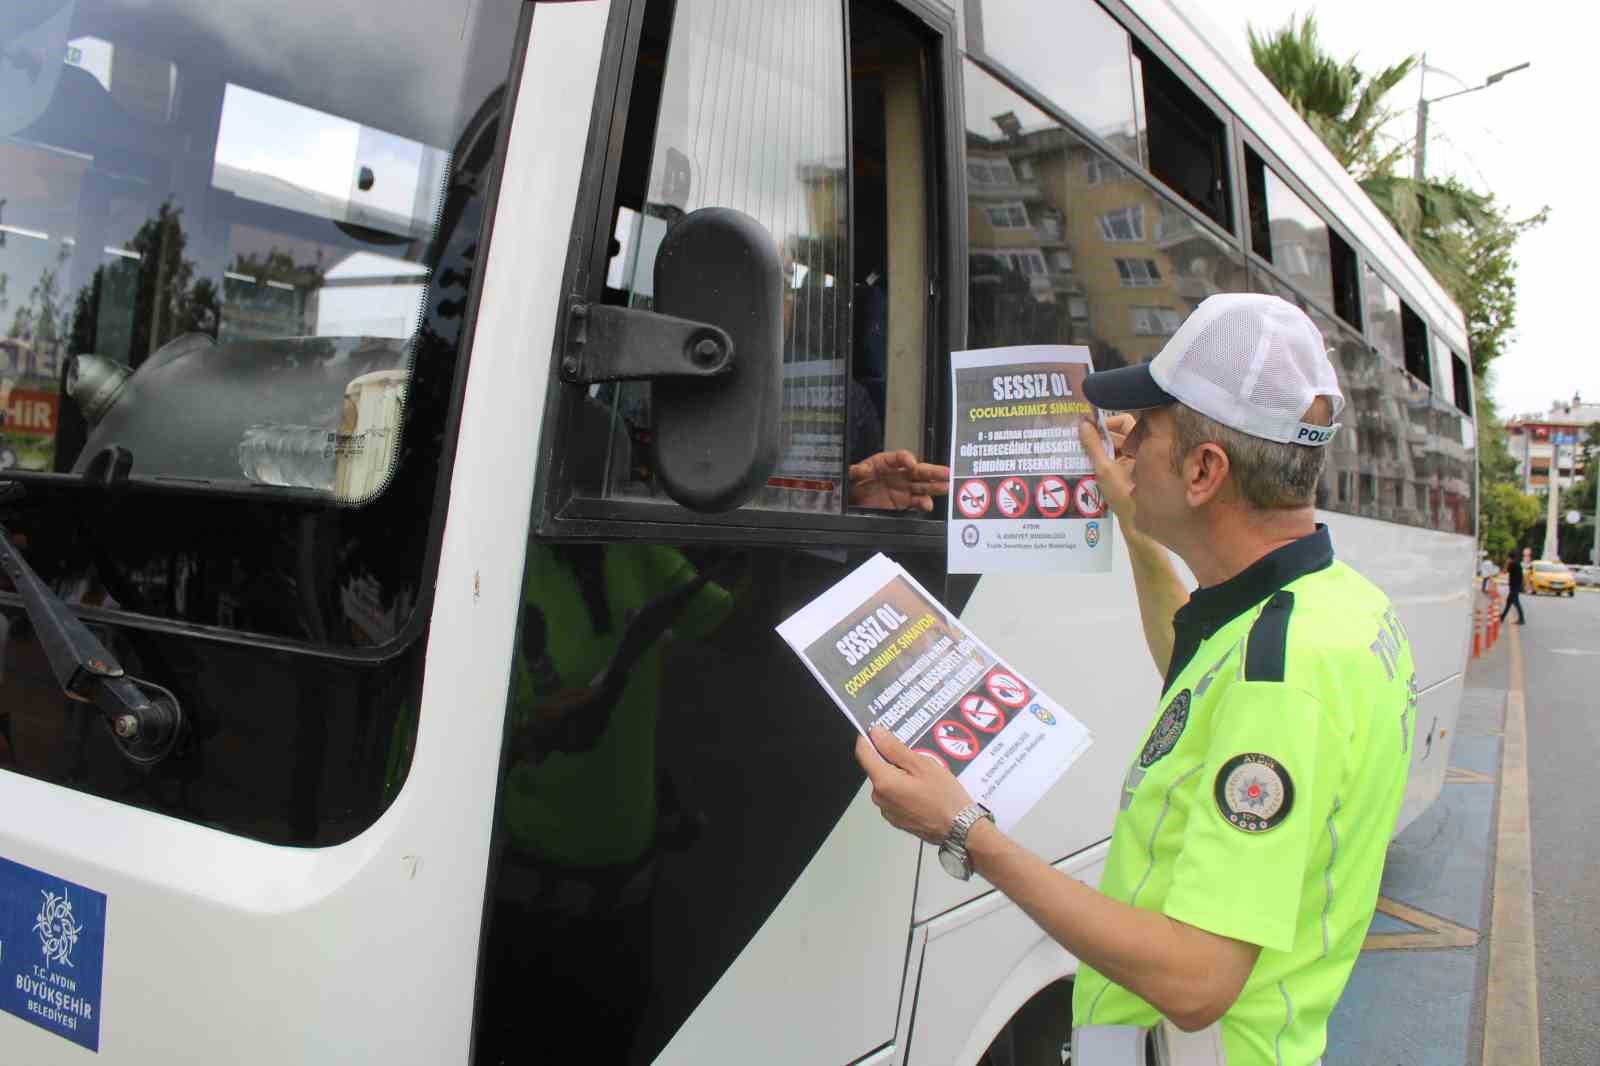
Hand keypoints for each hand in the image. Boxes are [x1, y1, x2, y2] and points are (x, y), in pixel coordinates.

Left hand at [848, 450, 949, 511]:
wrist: (853, 498)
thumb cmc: (854, 480)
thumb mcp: (851, 473)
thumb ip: (856, 470)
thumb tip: (861, 470)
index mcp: (886, 462)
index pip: (900, 458)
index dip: (906, 459)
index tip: (911, 464)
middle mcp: (898, 474)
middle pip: (918, 471)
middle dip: (932, 471)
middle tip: (946, 472)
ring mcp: (903, 488)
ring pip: (922, 486)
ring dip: (934, 486)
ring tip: (946, 486)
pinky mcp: (903, 502)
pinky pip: (916, 501)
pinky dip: (923, 503)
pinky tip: (928, 505)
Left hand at [855, 726, 974, 844]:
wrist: (960, 829)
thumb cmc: (944, 796)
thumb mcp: (922, 764)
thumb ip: (895, 748)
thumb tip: (876, 733)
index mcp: (883, 782)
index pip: (863, 753)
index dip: (868, 738)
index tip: (878, 730)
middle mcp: (879, 798)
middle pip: (876, 768)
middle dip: (891, 758)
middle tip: (915, 755)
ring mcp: (887, 811)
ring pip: (887, 783)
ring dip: (899, 774)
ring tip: (923, 775)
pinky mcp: (896, 819)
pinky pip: (894, 796)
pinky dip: (903, 789)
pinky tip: (922, 790)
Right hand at [1078, 415, 1135, 526]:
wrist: (1136, 523)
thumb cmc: (1124, 495)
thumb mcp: (1104, 469)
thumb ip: (1093, 446)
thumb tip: (1083, 425)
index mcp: (1142, 444)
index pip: (1124, 421)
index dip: (1107, 422)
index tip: (1090, 429)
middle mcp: (1141, 451)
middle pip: (1118, 435)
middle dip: (1099, 437)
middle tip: (1081, 440)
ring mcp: (1136, 463)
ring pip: (1115, 448)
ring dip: (1100, 449)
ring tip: (1080, 454)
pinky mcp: (1130, 474)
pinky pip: (1115, 460)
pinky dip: (1103, 460)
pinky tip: (1089, 467)